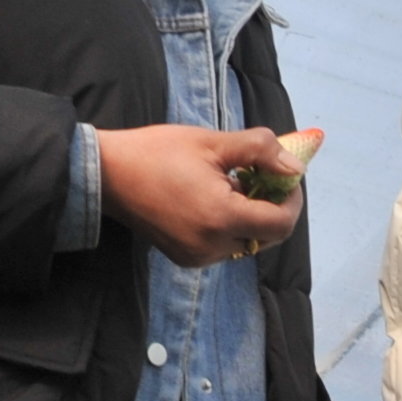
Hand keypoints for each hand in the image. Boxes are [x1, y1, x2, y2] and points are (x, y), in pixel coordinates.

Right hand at [102, 123, 304, 267]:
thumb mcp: (213, 142)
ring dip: (251, 216)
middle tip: (260, 176)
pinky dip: (231, 226)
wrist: (106, 174)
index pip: (282, 223)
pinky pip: (225, 246)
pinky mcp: (186, 258)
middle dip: (273, 206)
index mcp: (221, 218)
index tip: (285, 176)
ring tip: (232, 184)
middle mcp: (212, 246)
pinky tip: (215, 199)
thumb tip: (295, 166)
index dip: (292, 200)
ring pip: (248, 242)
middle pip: (268, 236)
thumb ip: (260, 151)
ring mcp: (198, 256)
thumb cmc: (157, 152)